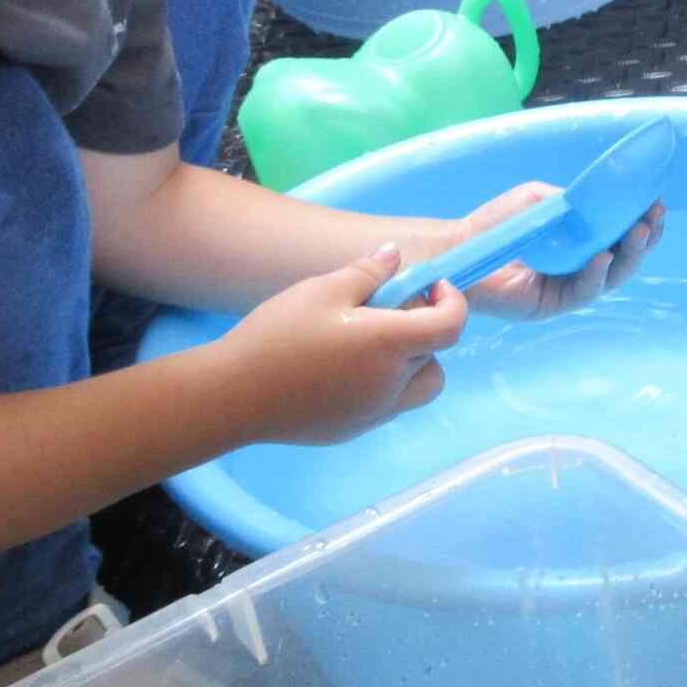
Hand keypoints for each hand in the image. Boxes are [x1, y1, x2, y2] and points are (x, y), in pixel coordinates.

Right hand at [216, 244, 469, 444]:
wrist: (234, 395)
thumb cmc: (277, 336)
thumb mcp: (321, 290)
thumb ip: (367, 273)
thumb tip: (396, 257)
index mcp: (390, 345)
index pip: (451, 326)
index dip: (452, 301)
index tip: (430, 285)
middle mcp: (392, 385)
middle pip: (436, 356)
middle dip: (425, 330)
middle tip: (387, 311)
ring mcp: (375, 414)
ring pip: (418, 387)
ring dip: (410, 363)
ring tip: (367, 343)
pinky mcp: (354, 429)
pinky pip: (388, 405)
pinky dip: (382, 384)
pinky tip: (341, 368)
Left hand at [444, 183, 666, 320]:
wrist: (459, 247)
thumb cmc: (496, 223)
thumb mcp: (541, 200)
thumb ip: (572, 202)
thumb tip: (602, 202)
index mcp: (582, 242)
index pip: (621, 234)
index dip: (642, 221)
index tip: (656, 202)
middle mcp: (580, 266)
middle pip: (625, 258)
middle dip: (645, 239)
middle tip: (653, 219)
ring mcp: (569, 287)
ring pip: (612, 276)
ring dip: (630, 255)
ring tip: (639, 232)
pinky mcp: (552, 304)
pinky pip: (583, 292)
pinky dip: (596, 274)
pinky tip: (604, 256)